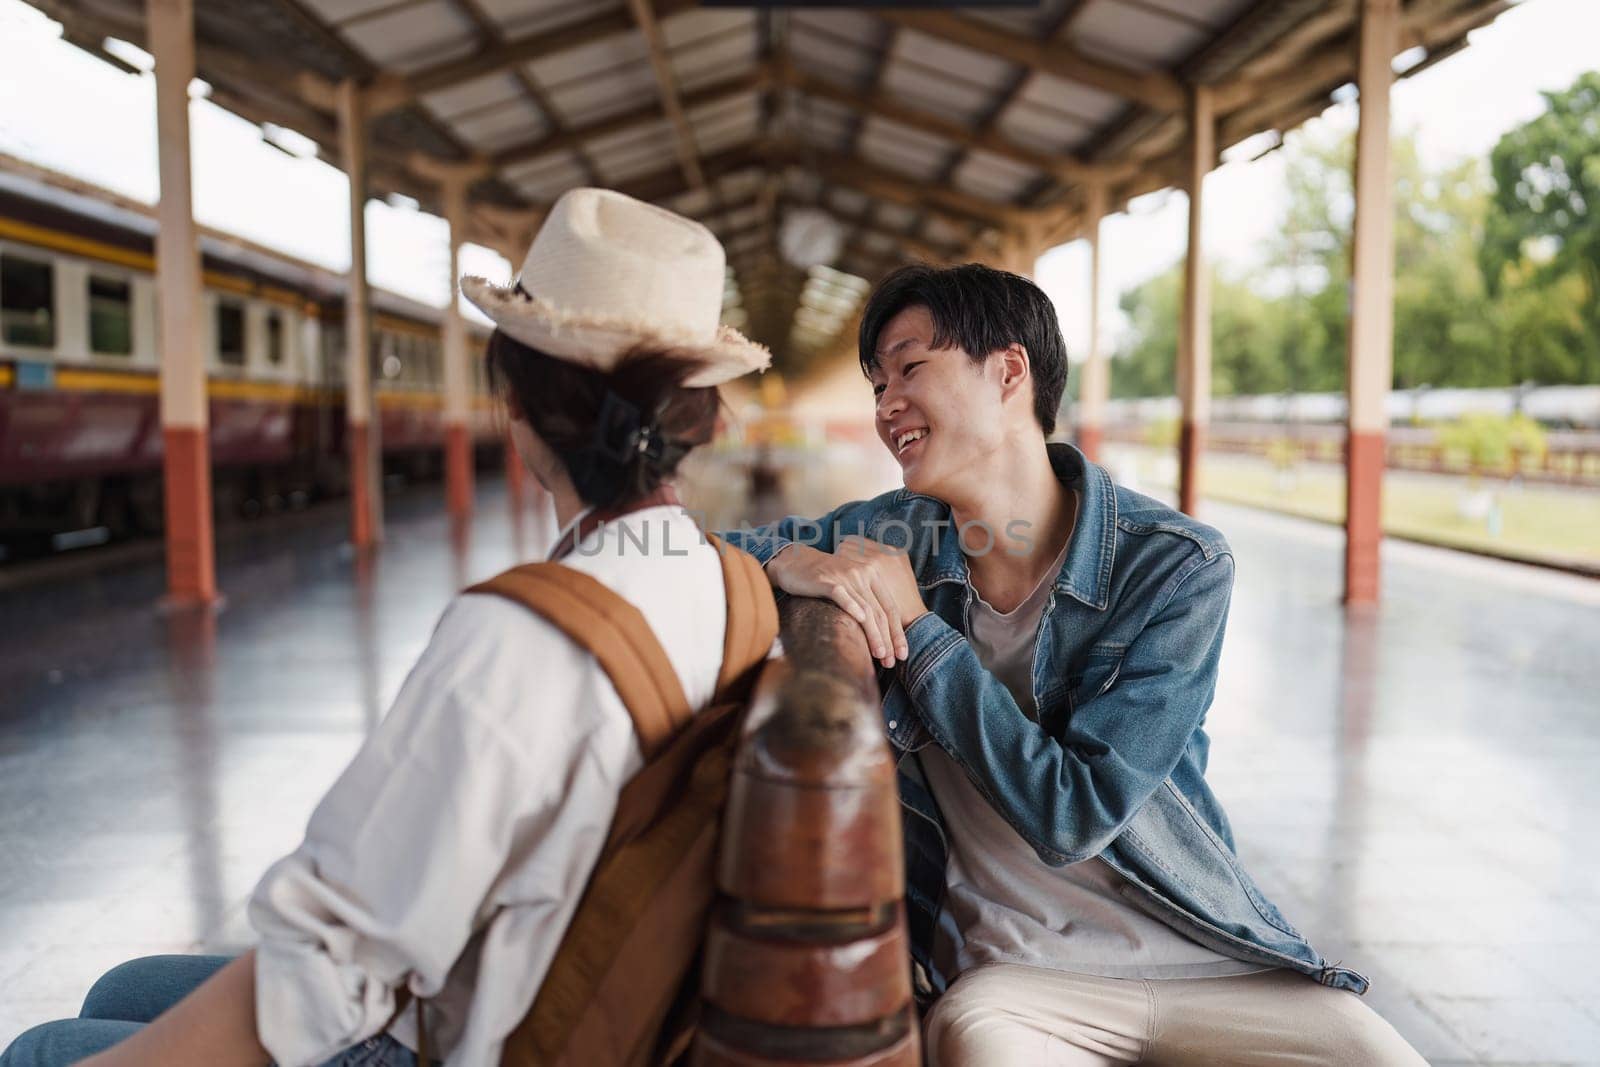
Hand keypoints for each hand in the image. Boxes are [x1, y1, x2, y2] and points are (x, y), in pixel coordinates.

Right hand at [767, 538, 927, 667]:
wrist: (794, 562)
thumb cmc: (823, 579)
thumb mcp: (850, 585)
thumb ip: (865, 601)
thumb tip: (879, 633)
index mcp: (872, 574)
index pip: (890, 607)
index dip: (898, 632)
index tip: (903, 654)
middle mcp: (862, 573)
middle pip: (881, 611)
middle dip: (888, 639)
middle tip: (892, 661)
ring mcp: (845, 576)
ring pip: (866, 608)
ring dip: (875, 633)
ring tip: (880, 654)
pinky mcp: (827, 580)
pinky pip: (842, 595)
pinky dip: (853, 608)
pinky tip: (861, 621)